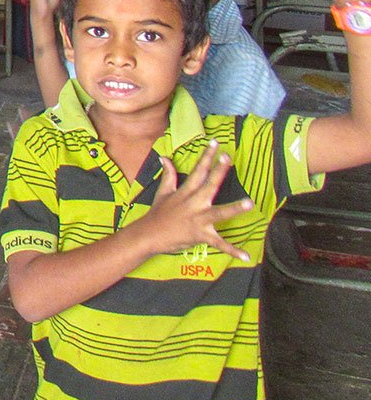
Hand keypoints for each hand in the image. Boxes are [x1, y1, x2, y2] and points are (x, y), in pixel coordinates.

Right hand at [140, 140, 253, 260]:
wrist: (149, 235)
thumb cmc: (158, 214)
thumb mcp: (162, 193)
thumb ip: (168, 175)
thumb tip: (165, 158)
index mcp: (185, 192)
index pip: (198, 171)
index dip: (207, 156)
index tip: (215, 143)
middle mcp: (193, 203)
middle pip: (209, 185)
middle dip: (219, 171)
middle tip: (228, 158)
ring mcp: (198, 219)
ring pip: (219, 213)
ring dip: (234, 209)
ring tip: (250, 203)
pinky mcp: (201, 236)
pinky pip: (219, 244)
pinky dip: (232, 250)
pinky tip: (246, 256)